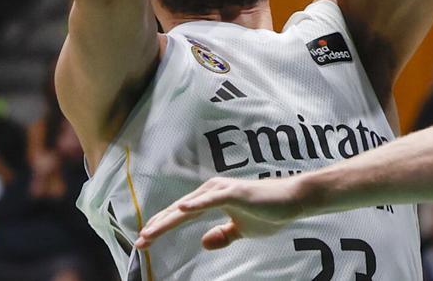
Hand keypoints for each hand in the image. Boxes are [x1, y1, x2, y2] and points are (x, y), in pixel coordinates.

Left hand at [134, 176, 306, 249]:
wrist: (294, 201)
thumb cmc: (269, 212)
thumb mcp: (241, 230)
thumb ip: (222, 235)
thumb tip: (203, 242)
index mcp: (212, 199)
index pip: (182, 216)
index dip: (163, 227)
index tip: (144, 241)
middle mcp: (213, 191)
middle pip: (179, 211)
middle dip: (158, 226)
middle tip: (139, 241)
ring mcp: (223, 190)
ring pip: (189, 207)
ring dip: (169, 219)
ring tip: (150, 231)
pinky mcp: (234, 193)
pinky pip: (211, 200)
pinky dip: (196, 205)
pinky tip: (182, 211)